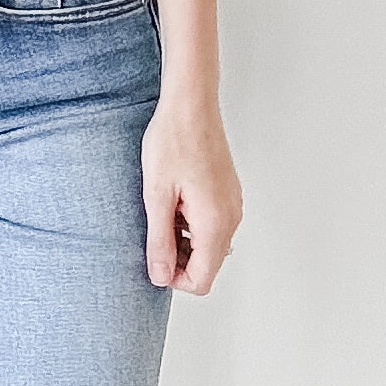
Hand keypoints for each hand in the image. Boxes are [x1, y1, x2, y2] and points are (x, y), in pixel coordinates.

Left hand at [141, 89, 242, 294]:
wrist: (191, 104)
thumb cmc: (173, 141)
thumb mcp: (156, 195)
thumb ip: (160, 241)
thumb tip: (160, 276)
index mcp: (215, 222)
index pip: (202, 280)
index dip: (173, 278)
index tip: (153, 257)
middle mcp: (231, 218)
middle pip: (208, 266)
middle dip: (179, 261)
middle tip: (153, 233)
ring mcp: (232, 205)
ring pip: (211, 246)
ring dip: (184, 242)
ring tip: (162, 212)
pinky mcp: (228, 194)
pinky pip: (213, 225)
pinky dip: (192, 225)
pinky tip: (174, 201)